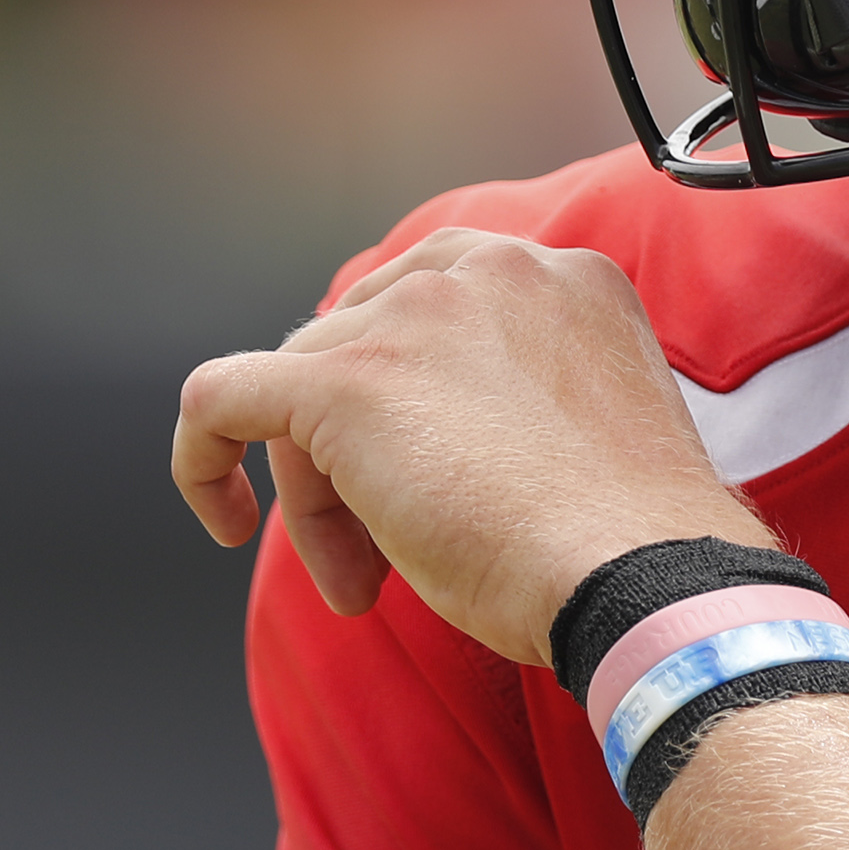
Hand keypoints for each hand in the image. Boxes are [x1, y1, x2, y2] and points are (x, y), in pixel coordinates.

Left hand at [171, 229, 769, 664]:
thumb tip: (426, 442)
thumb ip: (516, 392)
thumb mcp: (586, 424)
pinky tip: (224, 521)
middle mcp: (486, 268)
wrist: (645, 576)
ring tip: (370, 581)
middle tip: (396, 552)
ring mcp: (412, 315)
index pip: (433, 316)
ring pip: (304, 388)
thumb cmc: (628, 536)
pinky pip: (220, 399)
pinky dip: (204, 461)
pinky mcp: (344, 380)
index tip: (434, 485)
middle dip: (360, 452)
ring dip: (325, 493)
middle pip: (364, 343)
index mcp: (558, 275)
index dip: (415, 406)